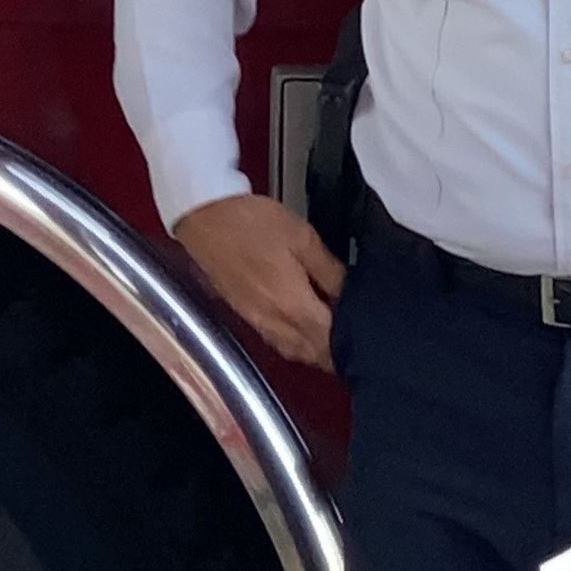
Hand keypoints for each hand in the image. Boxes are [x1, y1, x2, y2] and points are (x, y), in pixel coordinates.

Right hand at [173, 194, 344, 371]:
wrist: (205, 217)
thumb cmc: (250, 222)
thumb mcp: (303, 237)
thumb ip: (330, 270)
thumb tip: (348, 292)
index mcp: (292, 305)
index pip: (329, 342)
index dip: (350, 344)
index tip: (365, 339)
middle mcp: (273, 320)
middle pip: (311, 354)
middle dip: (333, 354)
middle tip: (354, 340)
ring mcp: (255, 319)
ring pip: (292, 351)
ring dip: (313, 351)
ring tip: (331, 338)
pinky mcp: (243, 312)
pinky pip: (274, 340)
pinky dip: (292, 342)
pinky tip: (300, 328)